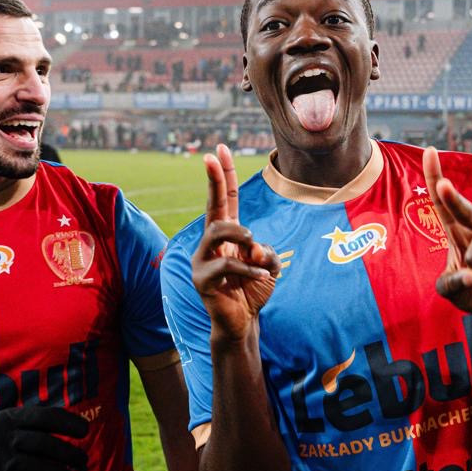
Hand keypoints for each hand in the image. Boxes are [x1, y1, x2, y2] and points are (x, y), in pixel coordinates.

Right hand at [0, 405, 89, 470]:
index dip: (68, 422)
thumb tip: (66, 431)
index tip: (85, 431)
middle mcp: (5, 437)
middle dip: (69, 454)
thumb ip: (29, 424)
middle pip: (46, 445)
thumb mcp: (3, 420)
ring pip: (38, 469)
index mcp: (9, 417)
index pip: (45, 416)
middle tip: (83, 460)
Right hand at [190, 144, 278, 341]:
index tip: (218, 149)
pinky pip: (226, 265)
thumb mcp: (269, 264)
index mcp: (227, 234)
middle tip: (215, 166)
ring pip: (216, 231)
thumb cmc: (254, 289)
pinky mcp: (202, 279)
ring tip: (255, 247)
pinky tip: (263, 277)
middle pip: (213, 207)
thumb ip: (266, 252)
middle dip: (213, 181)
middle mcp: (210, 242)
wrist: (243, 321)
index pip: (224, 198)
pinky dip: (250, 270)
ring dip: (241, 236)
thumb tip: (254, 248)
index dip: (222, 174)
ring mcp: (203, 260)